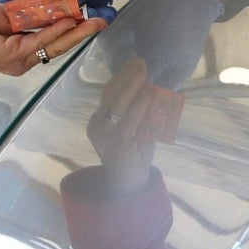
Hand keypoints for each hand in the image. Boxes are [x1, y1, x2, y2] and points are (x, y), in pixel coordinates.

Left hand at [0, 2, 107, 76]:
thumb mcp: (10, 14)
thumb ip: (31, 13)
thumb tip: (53, 4)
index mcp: (26, 49)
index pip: (56, 39)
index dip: (74, 29)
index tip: (91, 17)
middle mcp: (27, 59)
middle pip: (61, 44)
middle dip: (83, 32)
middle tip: (104, 20)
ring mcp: (22, 60)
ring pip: (56, 45)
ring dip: (77, 32)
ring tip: (95, 21)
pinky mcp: (14, 56)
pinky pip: (40, 41)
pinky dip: (56, 30)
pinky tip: (69, 20)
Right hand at [1, 0, 179, 21]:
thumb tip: (54, 13)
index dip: (14, 0)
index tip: (3, 20)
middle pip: (46, 2)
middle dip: (49, 18)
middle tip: (48, 35)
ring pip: (68, 11)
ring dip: (78, 20)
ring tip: (87, 26)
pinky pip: (90, 11)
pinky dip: (98, 15)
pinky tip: (109, 14)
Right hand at [85, 56, 165, 188]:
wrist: (128, 186)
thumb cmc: (133, 156)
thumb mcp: (136, 129)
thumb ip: (138, 112)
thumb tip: (151, 88)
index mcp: (99, 120)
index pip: (108, 93)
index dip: (121, 76)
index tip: (134, 62)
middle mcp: (97, 125)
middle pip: (111, 94)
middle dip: (127, 76)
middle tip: (141, 61)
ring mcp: (105, 135)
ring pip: (118, 105)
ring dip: (132, 86)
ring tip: (144, 72)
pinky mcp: (117, 144)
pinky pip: (128, 121)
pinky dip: (139, 106)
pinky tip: (148, 95)